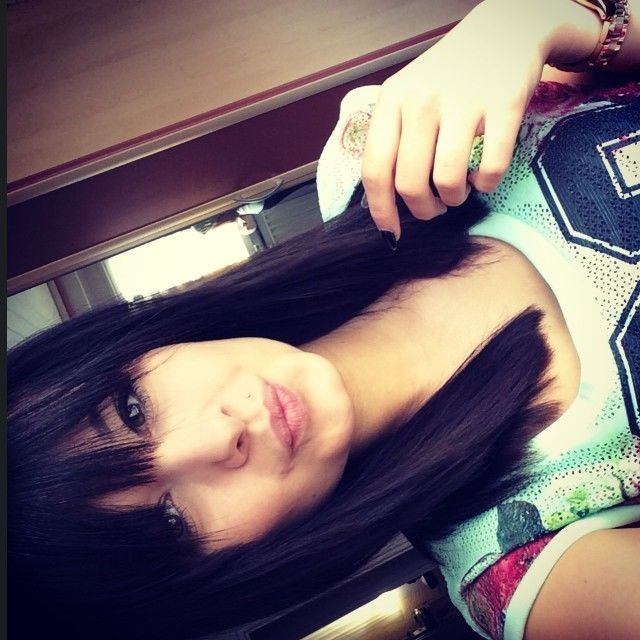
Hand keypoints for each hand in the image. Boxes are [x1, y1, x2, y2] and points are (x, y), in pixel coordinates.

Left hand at [361, 0, 550, 238]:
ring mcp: (464, 101)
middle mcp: (422, 100)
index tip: (390, 234)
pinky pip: (490, 170)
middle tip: (434, 208)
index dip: (381, 211)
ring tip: (458, 190)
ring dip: (454, 200)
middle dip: (423, 210)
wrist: (506, 30)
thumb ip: (393, 139)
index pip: (375, 170)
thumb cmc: (449, 76)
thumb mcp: (408, 95)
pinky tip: (483, 176)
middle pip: (410, 184)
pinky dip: (486, 185)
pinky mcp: (504, 105)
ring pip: (448, 181)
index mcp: (392, 100)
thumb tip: (383, 202)